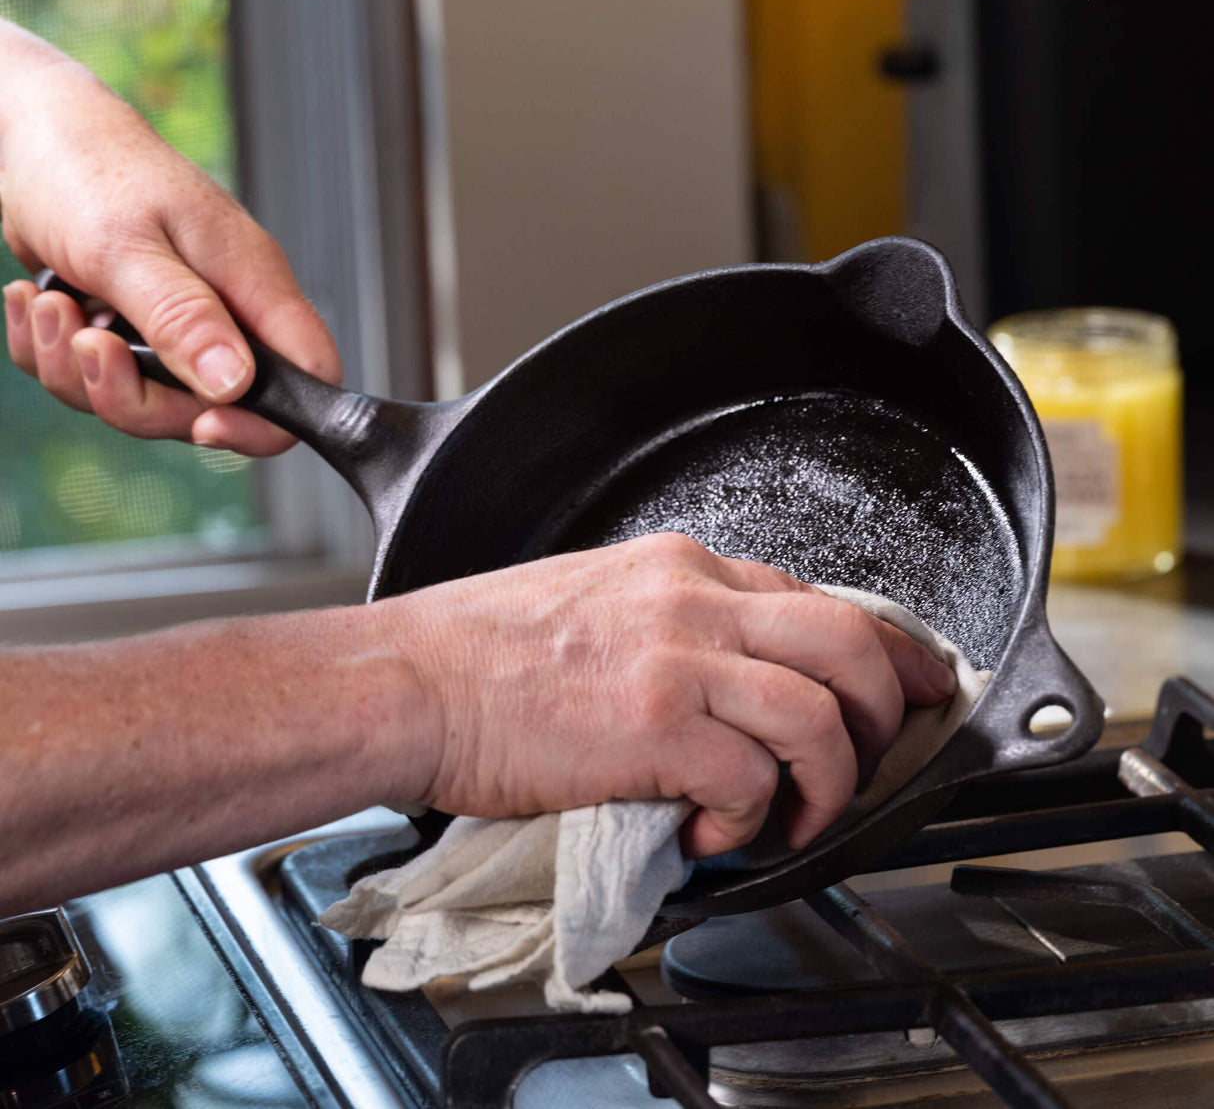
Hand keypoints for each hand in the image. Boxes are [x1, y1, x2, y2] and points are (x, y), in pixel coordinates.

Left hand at [0, 31, 339, 453]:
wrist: (26, 133)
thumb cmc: (86, 168)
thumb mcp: (127, 248)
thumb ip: (185, 318)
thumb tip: (238, 385)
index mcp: (253, 285)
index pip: (310, 376)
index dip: (268, 421)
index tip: (205, 424)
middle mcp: (227, 312)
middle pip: (215, 411)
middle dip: (138, 399)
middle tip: (91, 347)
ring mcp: (181, 324)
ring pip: (150, 402)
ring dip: (81, 372)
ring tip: (52, 308)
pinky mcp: (135, 328)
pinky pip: (102, 379)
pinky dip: (57, 354)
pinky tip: (40, 302)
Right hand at [376, 533, 956, 857]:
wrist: (409, 680)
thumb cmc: (481, 649)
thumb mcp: (594, 597)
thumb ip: (673, 620)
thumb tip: (731, 673)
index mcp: (681, 566)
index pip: (817, 596)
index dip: (880, 650)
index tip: (907, 687)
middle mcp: (694, 598)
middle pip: (850, 641)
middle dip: (884, 711)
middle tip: (868, 761)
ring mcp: (679, 657)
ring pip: (821, 717)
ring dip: (826, 784)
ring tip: (791, 817)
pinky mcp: (656, 725)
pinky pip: (753, 783)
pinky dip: (749, 823)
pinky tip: (710, 832)